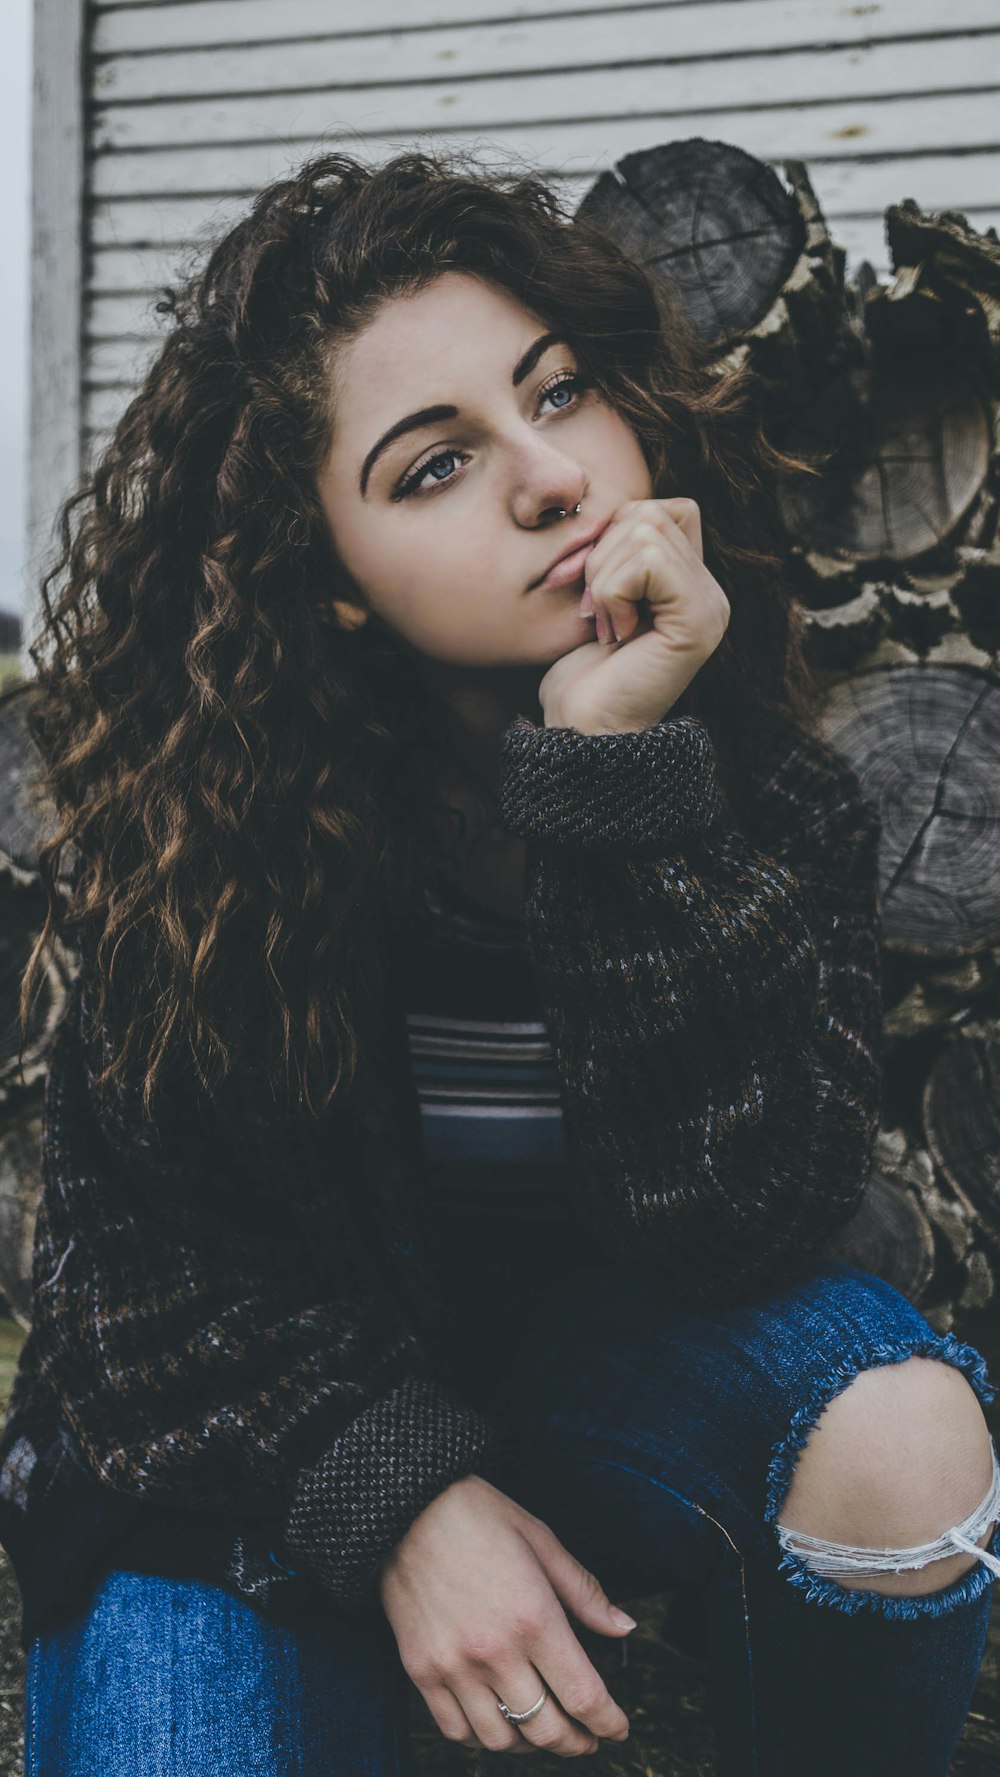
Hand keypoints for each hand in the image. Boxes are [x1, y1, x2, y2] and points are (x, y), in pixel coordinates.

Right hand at [378, 1473, 633, 1756]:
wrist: (406, 1505)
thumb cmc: (477, 1515)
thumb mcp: (541, 1540)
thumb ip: (585, 1593)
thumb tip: (624, 1628)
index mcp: (533, 1617)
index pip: (584, 1695)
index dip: (608, 1722)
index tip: (617, 1729)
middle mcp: (495, 1651)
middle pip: (546, 1728)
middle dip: (575, 1742)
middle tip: (586, 1738)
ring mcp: (453, 1666)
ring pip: (501, 1740)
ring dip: (529, 1745)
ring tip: (541, 1730)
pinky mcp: (420, 1671)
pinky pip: (455, 1730)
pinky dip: (481, 1738)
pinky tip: (496, 1722)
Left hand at [537, 497, 729, 735]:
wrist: (583, 731)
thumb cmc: (583, 674)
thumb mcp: (597, 598)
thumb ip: (616, 553)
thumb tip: (601, 504)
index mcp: (690, 585)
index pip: (662, 510)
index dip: (615, 535)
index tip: (591, 589)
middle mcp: (711, 593)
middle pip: (652, 513)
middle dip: (603, 555)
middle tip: (595, 611)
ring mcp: (712, 606)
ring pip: (647, 530)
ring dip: (604, 577)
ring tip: (605, 625)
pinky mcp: (700, 621)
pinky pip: (649, 560)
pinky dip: (614, 590)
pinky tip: (616, 633)